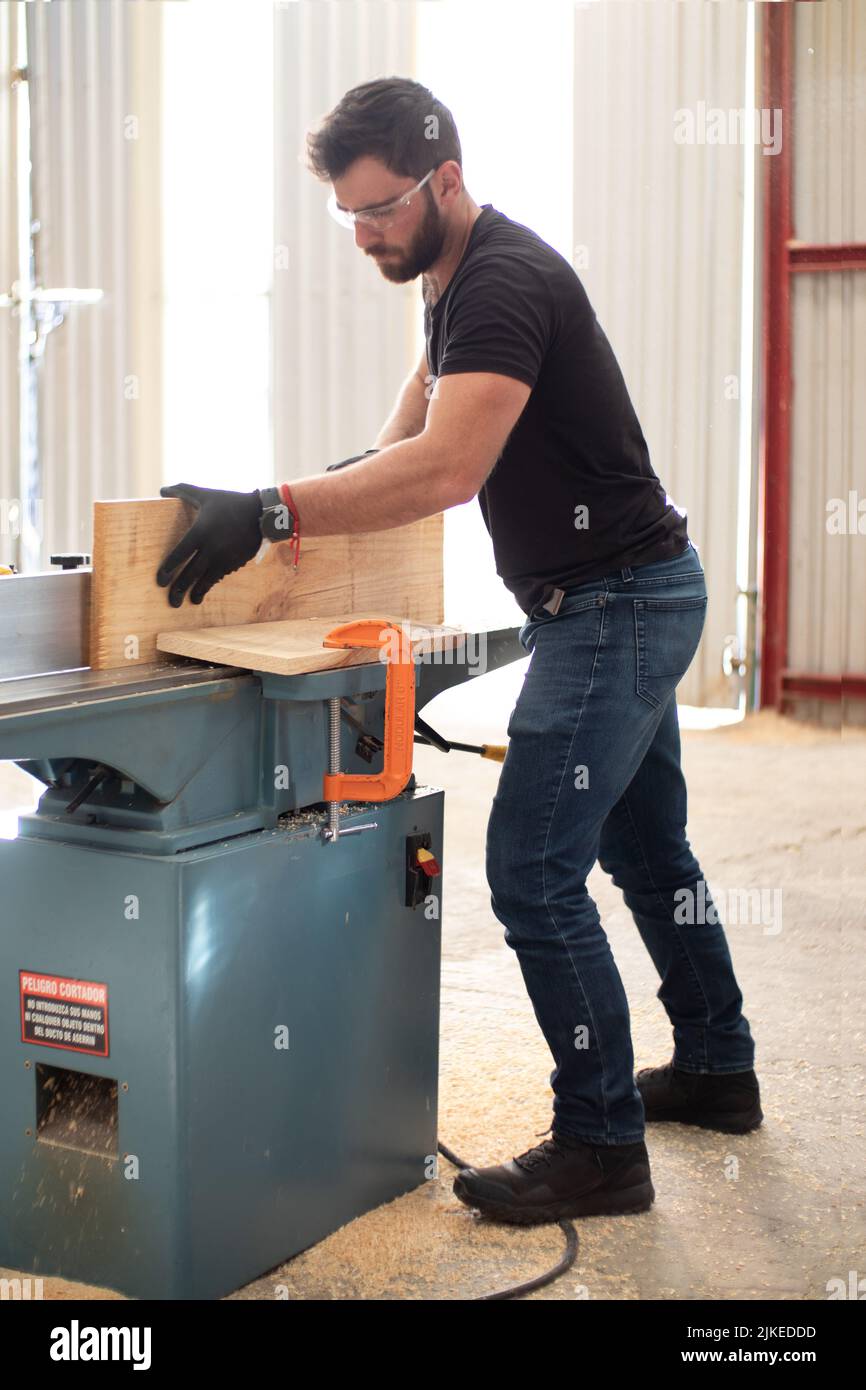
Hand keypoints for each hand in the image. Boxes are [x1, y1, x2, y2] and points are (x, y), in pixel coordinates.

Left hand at [156, 483, 262, 606]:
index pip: (179, 554)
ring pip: (206, 579)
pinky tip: (204, 590)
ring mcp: (224, 557)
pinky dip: (210, 584)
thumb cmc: (230, 502)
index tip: (160, 581)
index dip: (168, 569)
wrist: (261, 514)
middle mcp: (211, 548)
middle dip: (179, 588)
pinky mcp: (235, 563)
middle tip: (170, 601)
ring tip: (188, 601)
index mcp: (200, 532)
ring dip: (196, 592)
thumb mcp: (206, 494)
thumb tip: (162, 490)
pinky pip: (219, 577)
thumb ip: (183, 491)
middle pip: (190, 573)